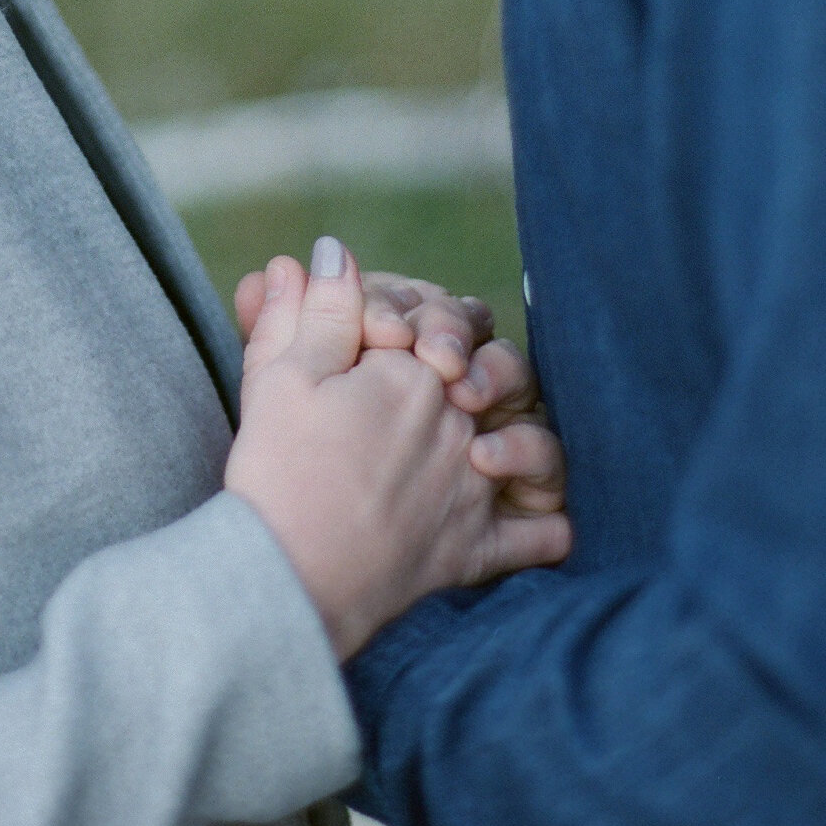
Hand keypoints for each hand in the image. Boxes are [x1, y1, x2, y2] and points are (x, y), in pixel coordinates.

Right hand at [234, 262, 567, 519]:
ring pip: (532, 437)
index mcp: (415, 374)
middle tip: (436, 370)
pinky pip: (538, 534)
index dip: (419, 318)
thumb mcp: (283, 373)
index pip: (445, 318)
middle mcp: (459, 424)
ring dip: (517, 422)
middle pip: (494, 369)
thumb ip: (321, 308)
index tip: (384, 332)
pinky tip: (539, 507)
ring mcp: (474, 488)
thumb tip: (334, 249)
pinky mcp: (473, 550)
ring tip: (481, 427)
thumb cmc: (279, 470)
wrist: (287, 576)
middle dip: (470, 361)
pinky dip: (546, 519)